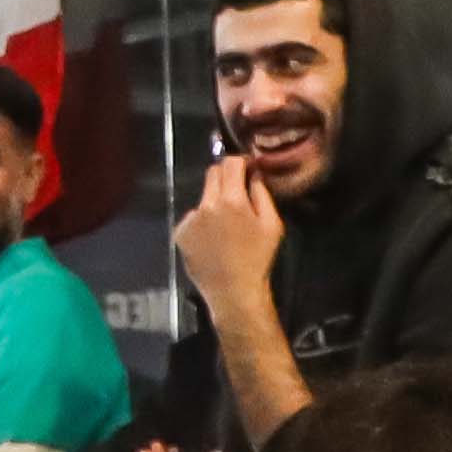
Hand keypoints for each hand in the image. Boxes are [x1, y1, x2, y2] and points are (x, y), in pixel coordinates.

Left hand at [176, 149, 281, 319]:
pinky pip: (192, 217)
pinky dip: (202, 221)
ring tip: (225, 225)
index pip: (230, 163)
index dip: (240, 161)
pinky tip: (212, 239)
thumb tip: (254, 173)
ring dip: (214, 201)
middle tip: (237, 193)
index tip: (247, 167)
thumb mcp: (272, 225)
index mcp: (231, 200)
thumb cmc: (257, 258)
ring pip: (203, 197)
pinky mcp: (180, 233)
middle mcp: (206, 204)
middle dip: (226, 177)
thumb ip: (261, 193)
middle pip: (213, 174)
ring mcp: (190, 219)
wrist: (232, 291)